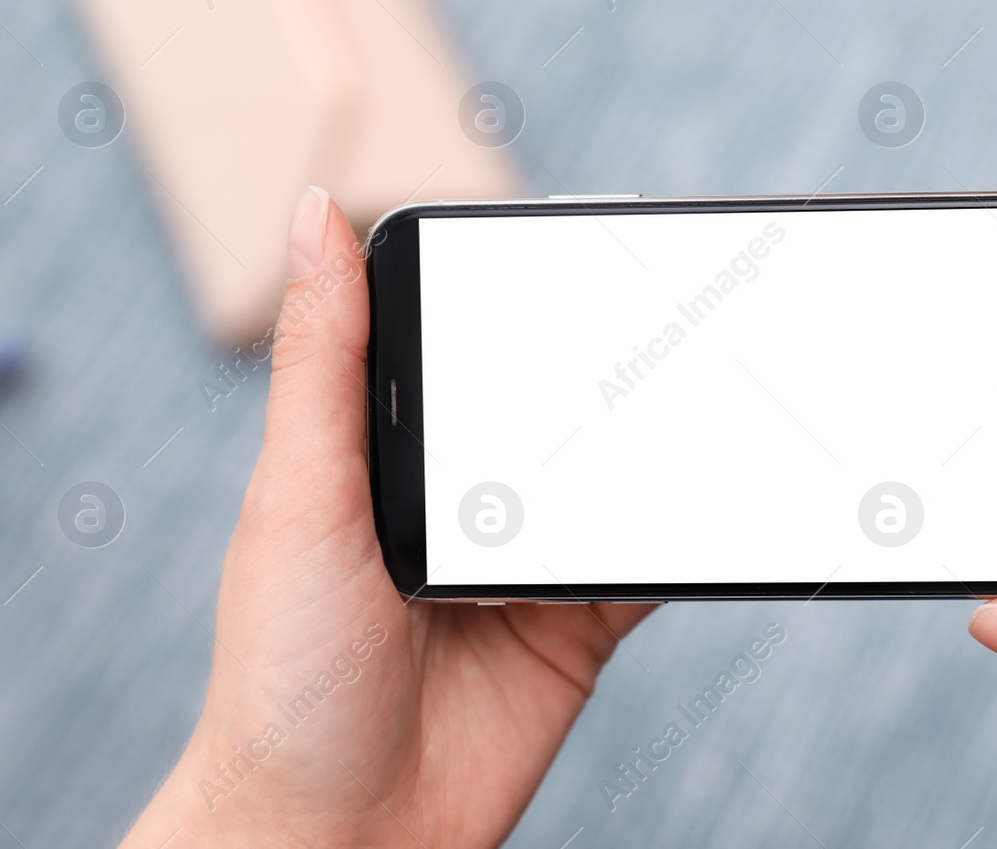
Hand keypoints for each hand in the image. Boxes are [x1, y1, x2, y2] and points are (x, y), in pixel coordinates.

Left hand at [121, 187, 654, 848]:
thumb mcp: (299, 497)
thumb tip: (311, 210)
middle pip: (552, 401)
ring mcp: (526, 554)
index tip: (586, 236)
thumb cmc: (283, 676)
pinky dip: (682, 523)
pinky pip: (645, 554)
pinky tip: (713, 487)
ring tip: (709, 382)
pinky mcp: (580, 619)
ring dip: (655, 438)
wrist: (340, 839)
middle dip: (611, 360)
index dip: (520, 288)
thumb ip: (323, 362)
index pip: (463, 339)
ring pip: (610, 470)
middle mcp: (462, 491)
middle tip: (676, 303)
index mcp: (384, 445)